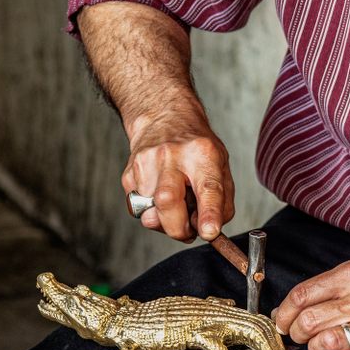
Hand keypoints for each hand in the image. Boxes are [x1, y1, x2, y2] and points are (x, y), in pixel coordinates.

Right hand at [121, 108, 234, 242]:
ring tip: (175, 201)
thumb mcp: (221, 168)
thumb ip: (221, 203)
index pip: (207, 188)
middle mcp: (172, 156)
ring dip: (166, 220)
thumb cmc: (196, 148)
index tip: (209, 232)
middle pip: (167, 201)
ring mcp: (146, 164)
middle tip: (188, 231)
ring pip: (151, 213)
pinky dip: (152, 212)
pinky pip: (139, 211)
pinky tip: (159, 194)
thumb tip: (205, 231)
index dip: (209, 214)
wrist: (163, 118)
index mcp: (202, 154)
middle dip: (177, 228)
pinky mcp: (129, 175)